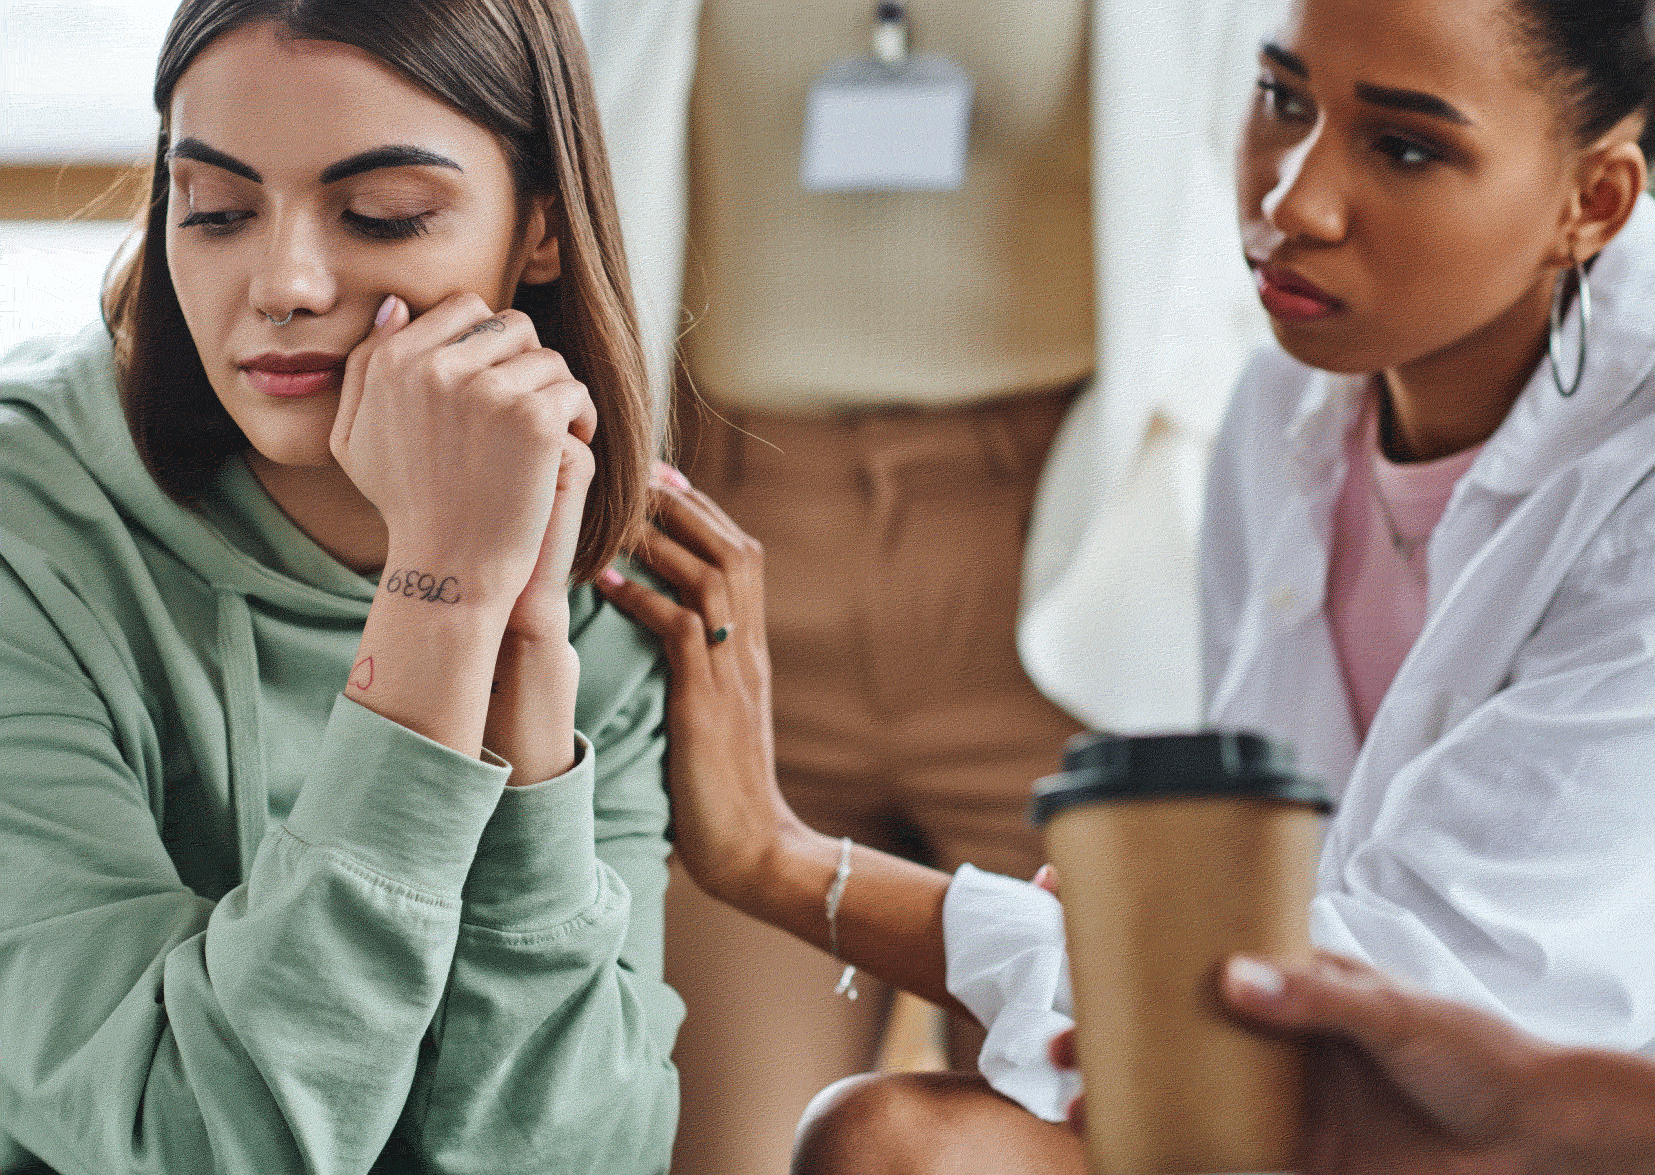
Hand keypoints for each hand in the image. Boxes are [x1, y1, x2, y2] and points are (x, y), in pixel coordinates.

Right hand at [332, 293, 595, 607]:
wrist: (449, 565)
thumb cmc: (406, 505)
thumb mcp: (354, 438)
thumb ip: (365, 365)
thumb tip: (397, 306)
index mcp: (392, 361)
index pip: (462, 307)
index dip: (488, 339)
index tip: (498, 380)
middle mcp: (436, 366)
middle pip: (510, 324)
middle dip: (525, 359)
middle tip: (529, 401)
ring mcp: (487, 390)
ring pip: (547, 357)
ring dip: (553, 390)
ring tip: (549, 428)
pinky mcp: (533, 417)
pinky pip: (573, 390)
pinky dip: (579, 416)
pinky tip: (571, 442)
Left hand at [594, 464, 797, 899]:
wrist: (754, 850)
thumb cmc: (724, 792)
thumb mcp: (715, 717)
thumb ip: (700, 671)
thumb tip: (663, 638)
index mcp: (752, 652)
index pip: (741, 560)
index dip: (704, 515)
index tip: (666, 481)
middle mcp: (749, 651)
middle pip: (735, 551)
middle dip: (689, 506)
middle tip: (643, 471)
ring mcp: (733, 674)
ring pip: (712, 577)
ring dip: (665, 538)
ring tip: (619, 510)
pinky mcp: (707, 702)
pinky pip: (680, 629)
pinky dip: (644, 597)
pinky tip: (606, 580)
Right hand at [1049, 951, 1551, 1169]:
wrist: (1526, 1137)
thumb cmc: (1470, 1050)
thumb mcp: (1392, 1010)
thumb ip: (1317, 997)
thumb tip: (1233, 982)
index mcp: (1282, 972)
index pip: (1192, 928)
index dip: (1126, 908)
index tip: (1060, 887)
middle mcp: (1263, 1028)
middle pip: (1162, 1015)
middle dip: (1098, 1022)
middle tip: (1057, 1035)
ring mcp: (1270, 1090)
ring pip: (1173, 1085)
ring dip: (1117, 1093)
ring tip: (1075, 1105)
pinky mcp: (1287, 1152)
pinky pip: (1211, 1153)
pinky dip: (1164, 1154)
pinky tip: (1125, 1156)